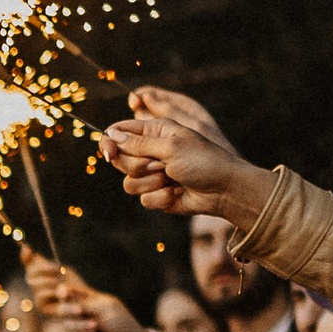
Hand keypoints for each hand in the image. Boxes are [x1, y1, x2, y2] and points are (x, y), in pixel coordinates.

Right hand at [26, 261, 146, 331]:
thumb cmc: (120, 322)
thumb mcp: (104, 307)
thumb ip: (82, 300)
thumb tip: (60, 291)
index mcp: (85, 300)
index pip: (68, 292)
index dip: (63, 292)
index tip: (64, 293)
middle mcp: (78, 314)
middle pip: (61, 307)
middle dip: (68, 308)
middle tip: (81, 311)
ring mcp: (76, 329)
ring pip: (65, 323)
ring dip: (80, 325)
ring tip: (96, 327)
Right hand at [100, 88, 265, 222]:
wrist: (224, 190)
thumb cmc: (203, 161)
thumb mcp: (171, 147)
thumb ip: (138, 143)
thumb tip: (111, 136)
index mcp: (155, 132)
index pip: (120, 132)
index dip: (110, 142)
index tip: (108, 151)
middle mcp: (151, 152)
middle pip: (120, 160)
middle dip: (138, 166)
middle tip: (160, 165)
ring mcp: (153, 174)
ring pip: (129, 183)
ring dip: (151, 183)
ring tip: (172, 179)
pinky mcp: (157, 194)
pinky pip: (143, 199)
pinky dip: (161, 197)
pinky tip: (177, 193)